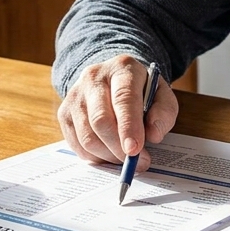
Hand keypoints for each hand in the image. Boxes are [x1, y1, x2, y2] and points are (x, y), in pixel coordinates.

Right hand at [56, 54, 178, 171]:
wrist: (113, 79)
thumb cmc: (140, 91)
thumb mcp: (162, 95)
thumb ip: (164, 112)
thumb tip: (153, 135)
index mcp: (122, 68)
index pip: (123, 98)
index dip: (128, 126)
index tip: (135, 150)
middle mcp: (93, 77)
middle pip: (100, 119)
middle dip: (117, 147)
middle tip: (134, 162)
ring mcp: (75, 95)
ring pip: (87, 136)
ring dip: (107, 155)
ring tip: (124, 158)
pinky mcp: (64, 113)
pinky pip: (76, 144)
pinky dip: (94, 157)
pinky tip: (109, 154)